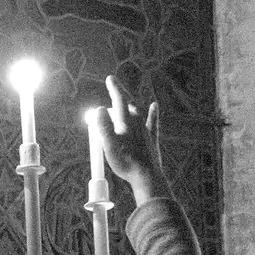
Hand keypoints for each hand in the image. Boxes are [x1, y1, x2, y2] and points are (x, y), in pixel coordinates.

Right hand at [94, 75, 170, 205]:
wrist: (146, 176)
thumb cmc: (126, 161)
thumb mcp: (109, 144)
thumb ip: (103, 125)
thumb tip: (99, 109)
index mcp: (127, 121)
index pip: (120, 99)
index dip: (114, 88)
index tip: (110, 78)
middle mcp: (138, 121)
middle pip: (127, 105)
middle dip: (119, 100)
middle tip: (110, 100)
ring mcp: (146, 130)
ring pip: (138, 112)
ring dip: (130, 106)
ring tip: (125, 103)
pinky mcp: (152, 139)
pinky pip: (153, 121)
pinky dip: (153, 112)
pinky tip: (155, 105)